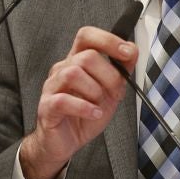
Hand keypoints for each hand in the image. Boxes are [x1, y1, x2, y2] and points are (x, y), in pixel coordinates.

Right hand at [19, 26, 136, 178]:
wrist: (65, 142)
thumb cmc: (84, 115)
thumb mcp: (109, 91)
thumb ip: (121, 71)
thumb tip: (132, 51)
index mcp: (76, 61)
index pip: (87, 36)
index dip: (108, 40)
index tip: (128, 52)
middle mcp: (62, 69)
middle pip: (86, 56)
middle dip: (109, 76)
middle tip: (116, 93)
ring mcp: (52, 87)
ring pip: (73, 73)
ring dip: (95, 91)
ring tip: (100, 104)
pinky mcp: (47, 106)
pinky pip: (63, 100)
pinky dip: (84, 107)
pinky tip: (93, 113)